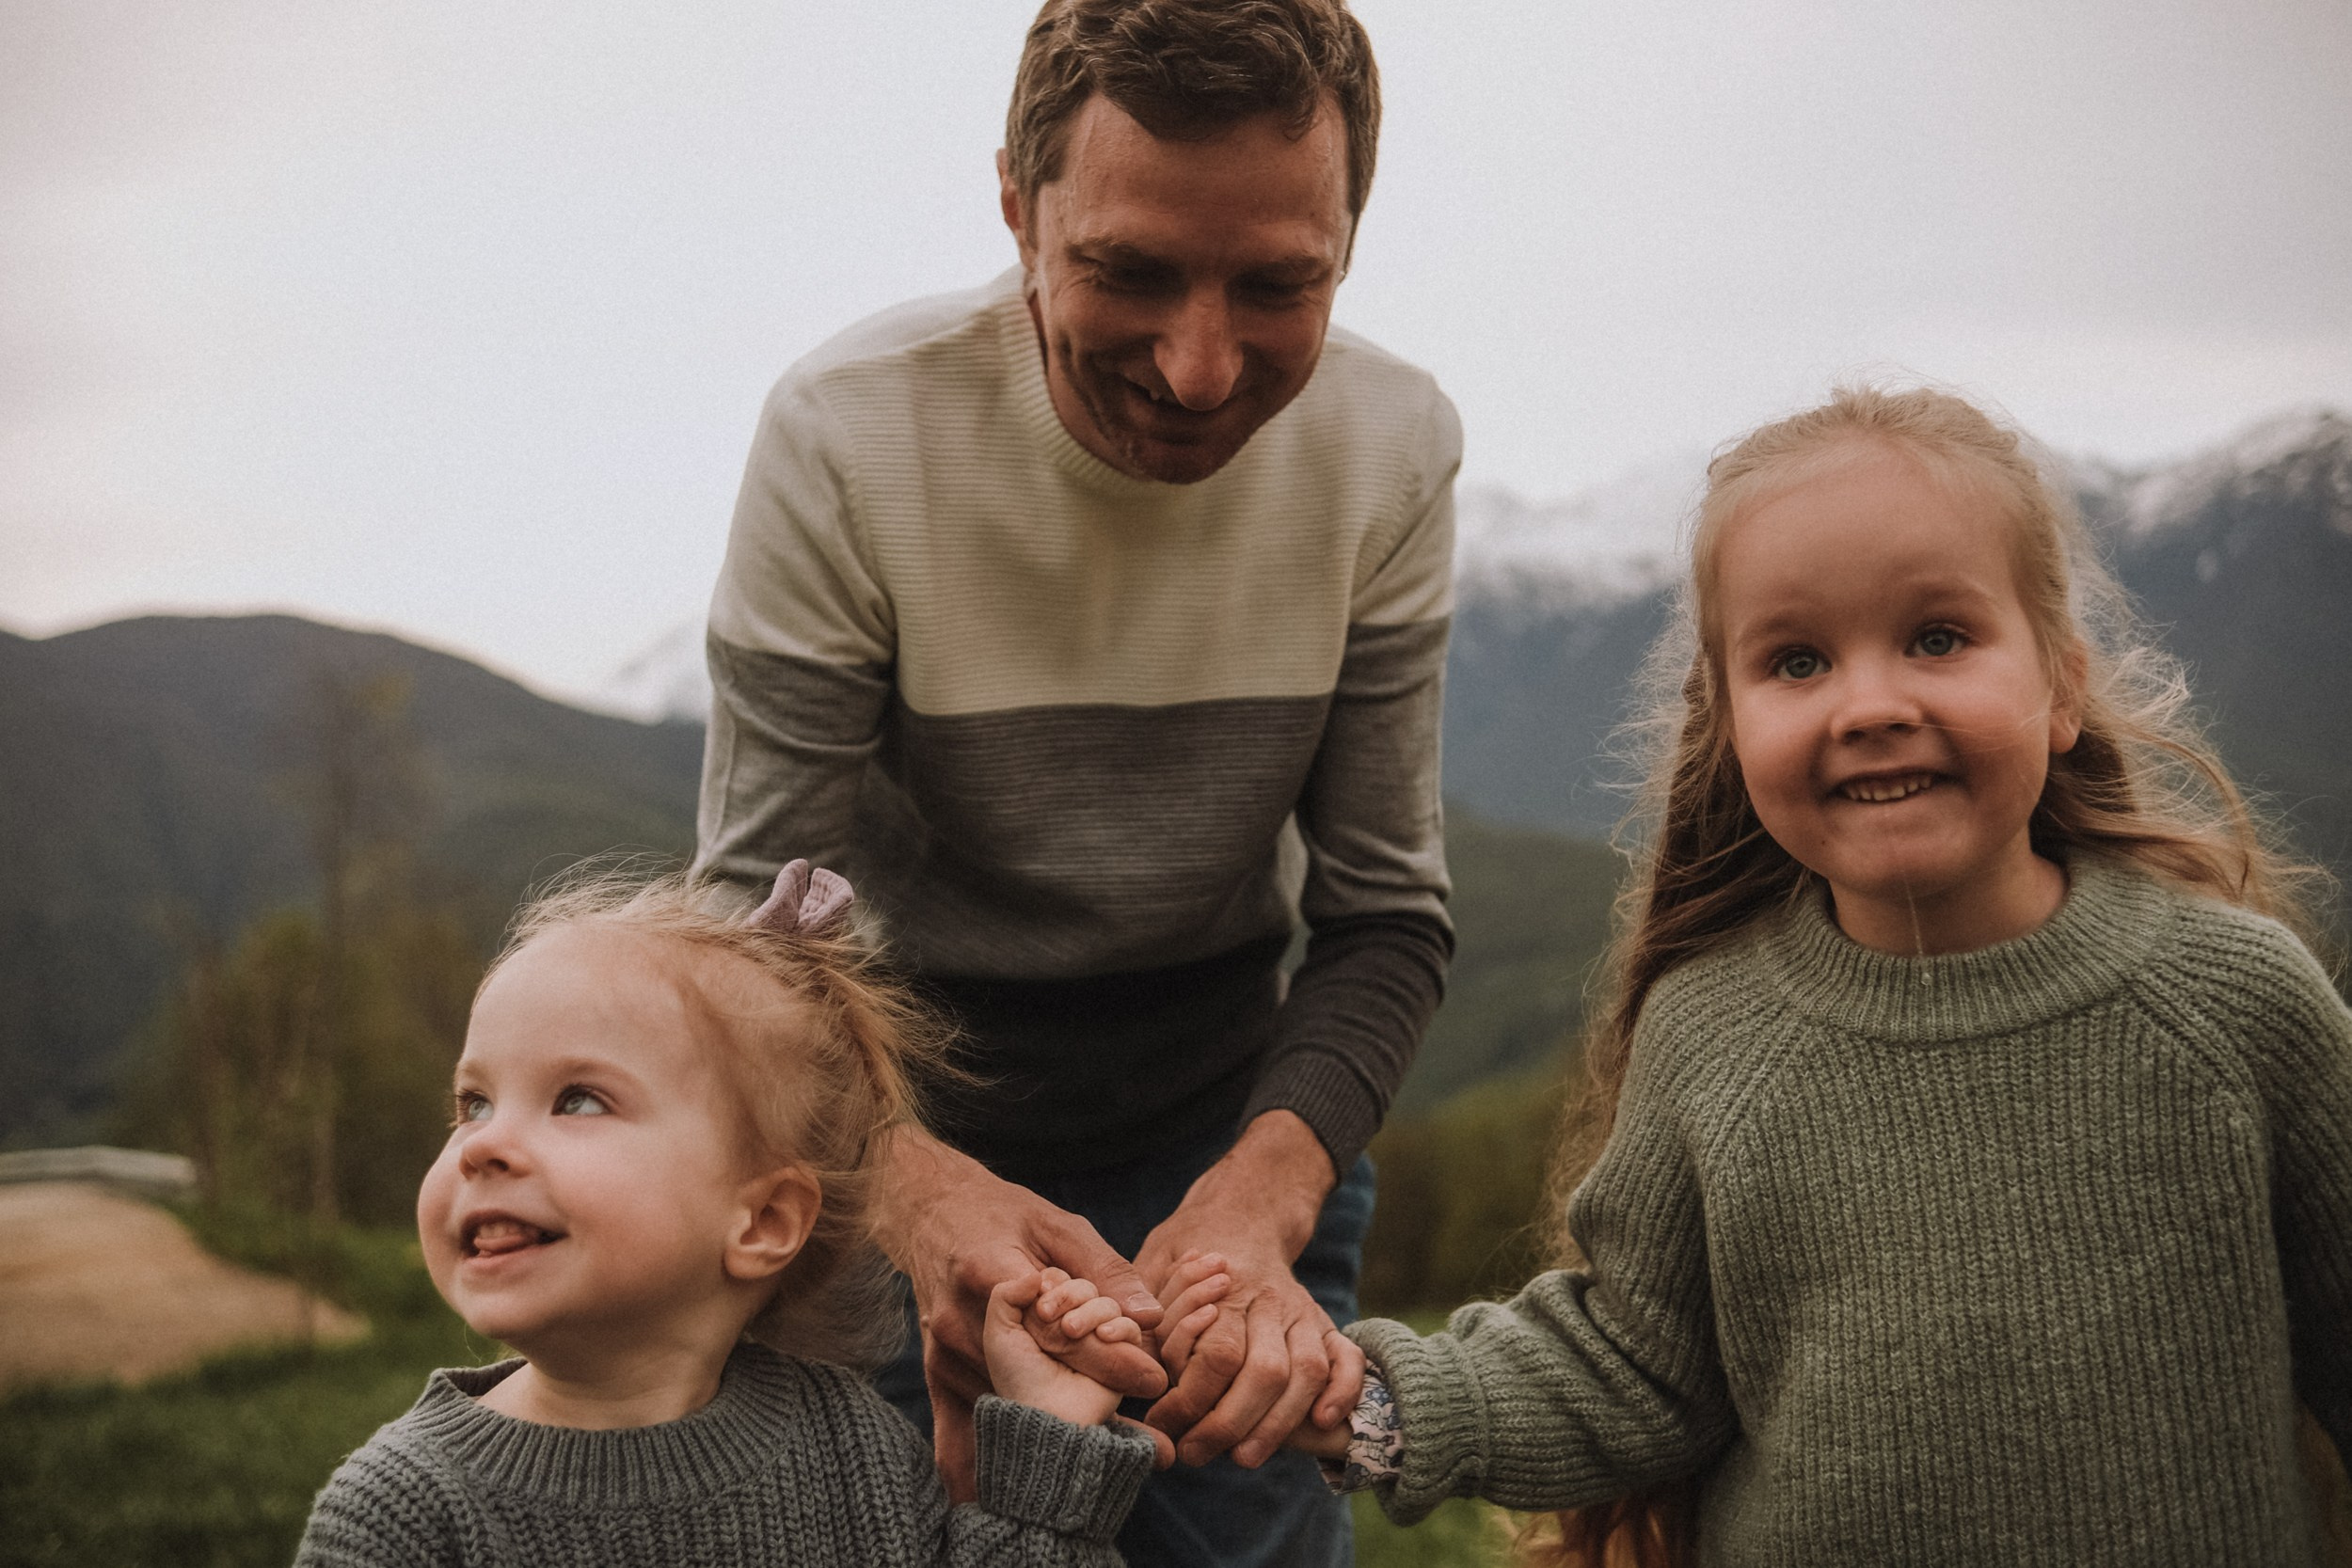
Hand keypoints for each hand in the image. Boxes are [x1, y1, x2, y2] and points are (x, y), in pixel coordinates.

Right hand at [869, 1127, 1169, 1497]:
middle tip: (1157, 1444)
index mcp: (990, 1270)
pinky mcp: (935, 1371)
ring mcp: (944, 1350)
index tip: (1155, 1382)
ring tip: (1117, 1451)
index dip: (1108, 1355)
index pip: (1056, 1323)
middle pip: (1037, 1369)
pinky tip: (1016, 1485)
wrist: (928, 1215)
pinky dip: (994, 1453)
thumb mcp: (1058, 1225)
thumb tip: (1149, 1315)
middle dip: (1094, 1397)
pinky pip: (962, 1426)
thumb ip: (1104, 1269)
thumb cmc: (1004, 1214)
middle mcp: (961, 1318)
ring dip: (1058, 1419)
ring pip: (1013, 1398)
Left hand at [985, 1270, 1140, 1427]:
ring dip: (1090, 1311)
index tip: (1038, 1305)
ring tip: (1070, 1332)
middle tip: (1047, 1315)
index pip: (1059, 1278)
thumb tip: (1037, 1275)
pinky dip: (1119, 1326)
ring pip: (1107, 1303)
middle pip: (1084, 1286)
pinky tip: (1103, 1335)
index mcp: (1047, 1315)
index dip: (1052, 1284)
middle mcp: (1073, 1323)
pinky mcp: (1119, 1356)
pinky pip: (1131, 1329)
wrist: (1042, 1414)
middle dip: (1068, 1294)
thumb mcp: (999, 1332)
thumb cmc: (1018, 1376)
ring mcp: (1096, 1339)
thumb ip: (1007, 1294)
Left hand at [1133, 1112, 1367, 1468]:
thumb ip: (1148, 1313)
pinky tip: (1320, 1423)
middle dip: (1231, 1423)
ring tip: (1244, 1457)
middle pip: (1266, 1371)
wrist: (1245, 1210)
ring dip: (1278, 1423)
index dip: (1191, 1399)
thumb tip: (1134, 1364)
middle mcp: (1271, 1300)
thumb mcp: (1154, 1264)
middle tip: (1195, 1453)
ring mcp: (1303, 1311)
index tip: (1161, 1423)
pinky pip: (1348, 1357)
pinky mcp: (1325, 1322)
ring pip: (1307, 1371)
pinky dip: (1342, 1391)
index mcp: (1227, 1286)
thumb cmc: (1188, 1247)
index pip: (1219, 1354)